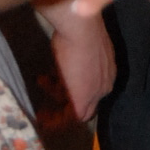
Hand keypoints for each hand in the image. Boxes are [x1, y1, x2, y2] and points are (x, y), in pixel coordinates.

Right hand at [38, 0, 115, 121]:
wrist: (81, 29)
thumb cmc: (78, 30)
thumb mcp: (81, 44)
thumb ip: (79, 57)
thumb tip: (69, 57)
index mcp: (108, 71)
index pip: (95, 90)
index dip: (76, 89)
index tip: (60, 83)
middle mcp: (106, 84)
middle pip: (89, 104)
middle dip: (68, 99)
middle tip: (50, 94)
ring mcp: (96, 94)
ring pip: (78, 110)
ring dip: (57, 105)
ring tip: (42, 96)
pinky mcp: (82, 100)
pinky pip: (70, 118)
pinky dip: (56, 120)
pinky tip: (42, 116)